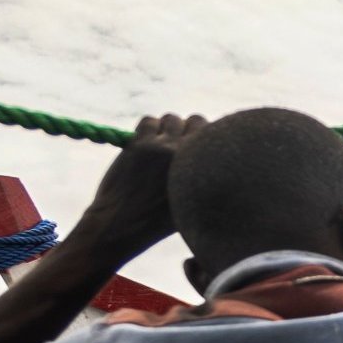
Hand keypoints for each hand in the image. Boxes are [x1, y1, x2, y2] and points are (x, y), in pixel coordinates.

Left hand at [77, 114, 205, 255]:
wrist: (125, 223)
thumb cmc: (161, 221)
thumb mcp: (196, 203)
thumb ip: (207, 181)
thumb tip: (212, 162)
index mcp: (204, 168)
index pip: (216, 132)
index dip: (209, 136)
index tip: (202, 144)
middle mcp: (186, 153)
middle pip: (196, 120)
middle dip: (191, 129)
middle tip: (182, 144)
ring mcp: (160, 147)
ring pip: (171, 118)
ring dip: (169, 127)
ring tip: (163, 143)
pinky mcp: (138, 144)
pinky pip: (148, 121)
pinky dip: (149, 127)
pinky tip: (148, 142)